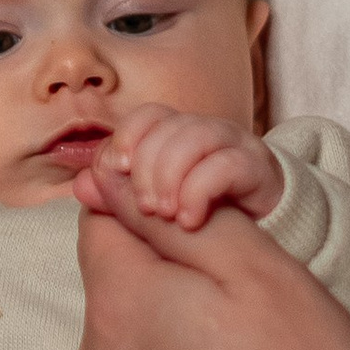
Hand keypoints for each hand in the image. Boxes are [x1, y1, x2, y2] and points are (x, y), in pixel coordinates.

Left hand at [102, 102, 283, 232]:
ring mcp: (232, 145)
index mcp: (177, 135)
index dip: (127, 138)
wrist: (267, 232)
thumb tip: (82, 184)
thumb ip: (119, 196)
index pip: (146, 117)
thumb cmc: (202, 218)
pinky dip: (199, 192)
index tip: (116, 170)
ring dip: (171, 177)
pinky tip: (189, 221)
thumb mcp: (156, 208)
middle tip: (145, 205)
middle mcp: (203, 132)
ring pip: (192, 137)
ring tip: (166, 215)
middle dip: (147, 166)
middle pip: (165, 126)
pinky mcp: (257, 167)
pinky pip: (224, 164)